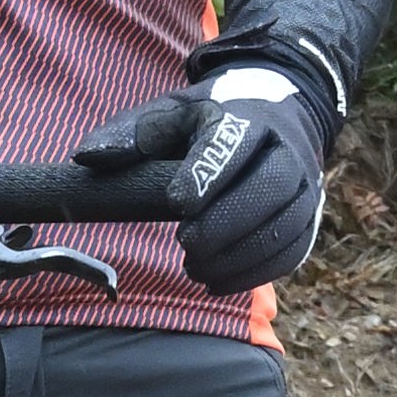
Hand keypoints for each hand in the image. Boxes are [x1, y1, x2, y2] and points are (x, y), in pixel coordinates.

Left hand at [82, 59, 328, 293]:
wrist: (273, 121)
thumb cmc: (206, 123)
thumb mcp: (166, 114)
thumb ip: (128, 133)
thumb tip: (89, 157)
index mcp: (246, 118)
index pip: (233, 143)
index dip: (208, 173)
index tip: (176, 203)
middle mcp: (286, 151)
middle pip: (272, 187)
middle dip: (228, 222)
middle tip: (186, 244)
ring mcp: (304, 186)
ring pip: (287, 224)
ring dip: (241, 255)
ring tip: (195, 269)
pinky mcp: (308, 218)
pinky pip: (293, 251)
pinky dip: (256, 272)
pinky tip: (218, 282)